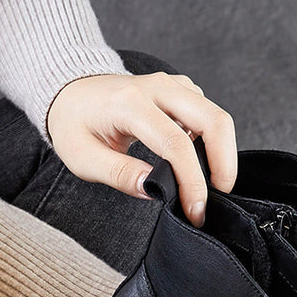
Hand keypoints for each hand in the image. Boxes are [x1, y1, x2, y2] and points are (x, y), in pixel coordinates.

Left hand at [46, 70, 236, 226]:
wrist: (71, 91)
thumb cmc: (74, 125)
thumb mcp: (83, 158)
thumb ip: (119, 174)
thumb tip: (153, 190)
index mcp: (130, 104)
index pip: (176, 144)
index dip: (192, 182)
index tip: (196, 211)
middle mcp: (158, 87)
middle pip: (212, 120)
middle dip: (224, 164)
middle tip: (220, 198)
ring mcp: (172, 84)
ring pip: (216, 116)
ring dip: (222, 154)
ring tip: (210, 187)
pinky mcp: (180, 89)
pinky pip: (208, 114)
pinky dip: (212, 142)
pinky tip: (200, 165)